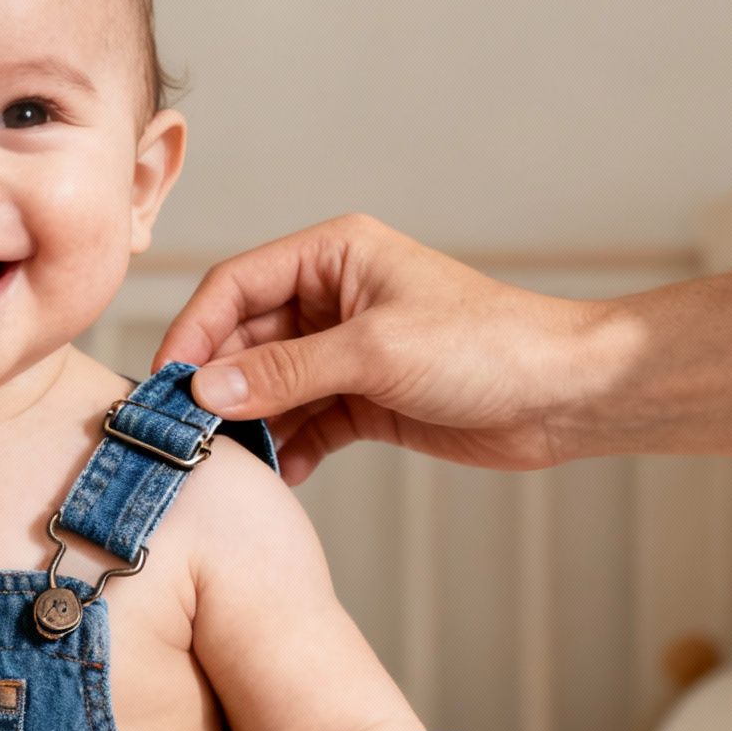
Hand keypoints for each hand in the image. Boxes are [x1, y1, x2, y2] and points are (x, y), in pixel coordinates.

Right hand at [154, 214, 597, 482]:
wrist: (566, 395)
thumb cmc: (485, 345)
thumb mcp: (375, 352)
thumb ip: (286, 371)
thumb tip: (206, 389)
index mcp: (332, 256)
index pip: (236, 286)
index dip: (194, 331)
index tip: (165, 381)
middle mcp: (332, 298)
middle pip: (245, 339)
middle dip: (219, 384)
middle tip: (189, 433)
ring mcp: (347, 351)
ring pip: (272, 385)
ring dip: (253, 422)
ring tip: (232, 461)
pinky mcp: (366, 399)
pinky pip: (307, 422)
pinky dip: (292, 447)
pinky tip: (284, 474)